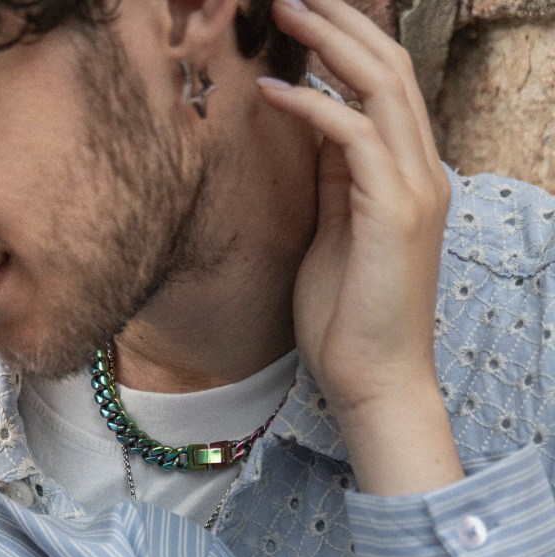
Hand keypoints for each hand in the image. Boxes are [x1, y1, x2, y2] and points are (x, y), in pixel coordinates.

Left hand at [259, 0, 461, 495]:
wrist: (375, 382)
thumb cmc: (348, 323)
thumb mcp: (333, 237)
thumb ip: (332, 184)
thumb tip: (313, 132)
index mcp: (407, 176)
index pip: (385, 86)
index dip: (345, 43)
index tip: (301, 17)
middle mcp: (420, 171)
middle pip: (388, 67)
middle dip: (339, 21)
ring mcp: (413, 187)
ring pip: (380, 86)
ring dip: (328, 44)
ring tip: (281, 12)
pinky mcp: (394, 210)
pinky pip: (354, 135)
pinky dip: (312, 108)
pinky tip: (272, 93)